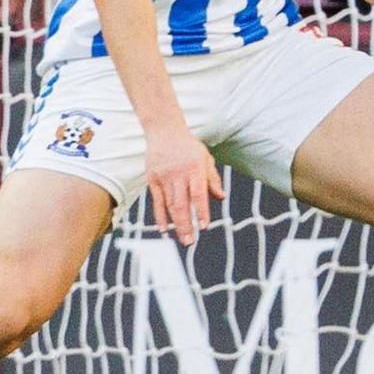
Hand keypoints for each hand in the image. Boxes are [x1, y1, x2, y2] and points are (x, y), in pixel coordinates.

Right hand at [147, 125, 226, 244]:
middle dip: (187, 225)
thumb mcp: (206, 158)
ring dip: (176, 224)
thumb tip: (221, 197)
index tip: (205, 227)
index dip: (202, 211)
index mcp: (195, 168)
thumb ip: (212, 179)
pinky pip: (157, 202)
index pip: (199, 194)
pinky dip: (160, 217)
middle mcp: (178, 175)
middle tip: (190, 242)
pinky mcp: (152, 180)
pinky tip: (164, 229)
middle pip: (182, 204)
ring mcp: (163, 178)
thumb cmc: (189, 147)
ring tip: (182, 238)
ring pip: (170, 205)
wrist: (164, 131)